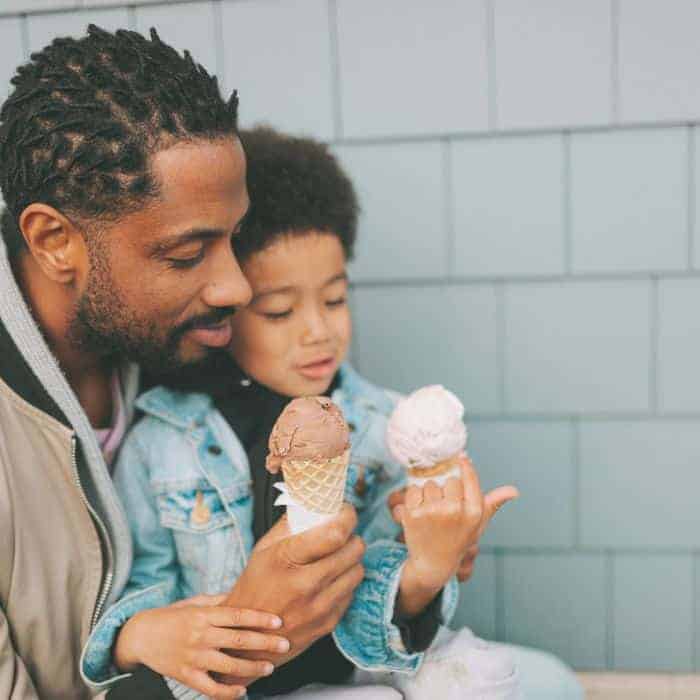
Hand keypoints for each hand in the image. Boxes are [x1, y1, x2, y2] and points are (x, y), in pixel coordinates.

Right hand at [114, 593, 288, 698]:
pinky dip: (227, 692)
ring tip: (269, 667)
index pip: (237, 615)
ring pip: (228, 665)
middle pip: (238, 640)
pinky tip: (242, 690)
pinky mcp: (185, 675)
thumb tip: (245, 594)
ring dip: (252, 668)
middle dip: (264, 643)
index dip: (259, 618)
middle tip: (284, 644)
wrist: (140, 635)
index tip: (278, 621)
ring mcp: (193, 657)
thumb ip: (220, 601)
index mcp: (204, 614)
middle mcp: (200, 635)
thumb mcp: (195, 602)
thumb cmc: (173, 615)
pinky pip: (210, 688)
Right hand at [219, 504, 364, 677]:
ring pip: (358, 571)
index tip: (346, 511)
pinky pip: (351, 592)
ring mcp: (318, 607)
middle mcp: (305, 584)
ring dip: (352, 559)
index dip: (347, 517)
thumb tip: (313, 503)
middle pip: (353, 550)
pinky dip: (345, 581)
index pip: (334, 534)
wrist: (249, 635)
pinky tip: (331, 578)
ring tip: (338, 556)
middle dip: (353, 536)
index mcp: (286, 560)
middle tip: (344, 533)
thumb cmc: (255, 585)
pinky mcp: (327, 623)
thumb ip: (290, 525)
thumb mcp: (263, 549)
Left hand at [394, 457, 517, 615]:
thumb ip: (493, 503)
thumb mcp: (479, 523)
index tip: (461, 456)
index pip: (469, 478)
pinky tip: (419, 511)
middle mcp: (454, 511)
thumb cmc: (459, 539)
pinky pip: (413, 490)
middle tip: (445, 505)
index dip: (465, 465)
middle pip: (449, 480)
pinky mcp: (413, 514)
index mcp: (473, 512)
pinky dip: (414, 497)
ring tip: (432, 511)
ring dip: (429, 492)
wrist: (434, 563)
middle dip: (446, 488)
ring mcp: (432, 512)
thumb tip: (514, 490)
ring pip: (430, 483)